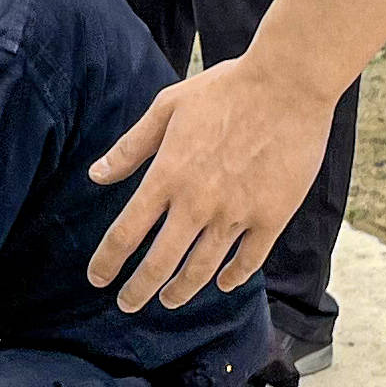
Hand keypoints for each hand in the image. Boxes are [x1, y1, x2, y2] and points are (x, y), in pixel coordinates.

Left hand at [86, 53, 337, 310]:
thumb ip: (131, 147)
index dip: (107, 261)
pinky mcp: (272, 216)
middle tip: (127, 304)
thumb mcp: (167, 107)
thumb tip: (96, 176)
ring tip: (168, 299)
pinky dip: (232, 277)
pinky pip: (249, 260)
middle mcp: (197, 203)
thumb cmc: (225, 89)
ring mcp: (237, 213)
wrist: (289, 82)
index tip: (97, 279)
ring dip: (181, 290)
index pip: (126, 233)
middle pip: (160, 263)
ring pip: (202, 269)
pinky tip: (222, 283)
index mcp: (167, 176)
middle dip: (138, 290)